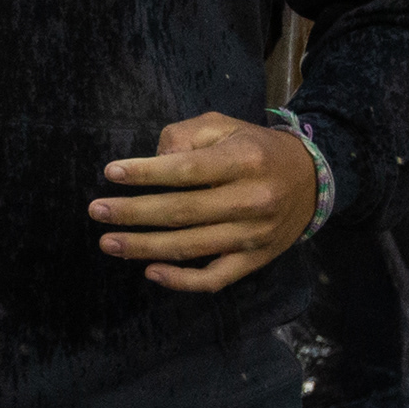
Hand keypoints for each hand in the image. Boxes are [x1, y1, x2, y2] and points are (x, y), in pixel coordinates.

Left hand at [91, 113, 315, 291]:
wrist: (311, 180)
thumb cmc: (255, 149)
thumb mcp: (225, 126)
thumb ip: (186, 135)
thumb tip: (153, 159)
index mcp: (244, 161)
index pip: (187, 169)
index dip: (147, 172)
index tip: (111, 173)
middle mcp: (252, 200)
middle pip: (183, 211)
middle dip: (134, 213)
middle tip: (97, 211)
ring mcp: (254, 235)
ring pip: (192, 247)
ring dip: (145, 247)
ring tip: (109, 242)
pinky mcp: (255, 260)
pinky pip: (215, 278)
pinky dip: (182, 280)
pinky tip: (150, 272)